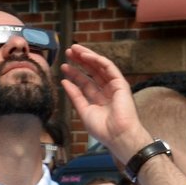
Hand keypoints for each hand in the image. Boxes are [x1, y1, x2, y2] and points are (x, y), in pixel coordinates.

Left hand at [60, 44, 151, 162]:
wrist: (117, 135)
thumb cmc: (102, 129)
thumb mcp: (83, 110)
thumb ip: (75, 96)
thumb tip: (64, 82)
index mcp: (98, 99)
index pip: (85, 82)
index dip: (74, 73)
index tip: (64, 66)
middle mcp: (106, 91)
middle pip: (92, 72)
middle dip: (80, 61)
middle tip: (68, 51)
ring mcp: (114, 86)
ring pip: (99, 67)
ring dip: (87, 57)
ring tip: (74, 49)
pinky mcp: (121, 83)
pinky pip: (109, 68)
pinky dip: (97, 60)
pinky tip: (86, 56)